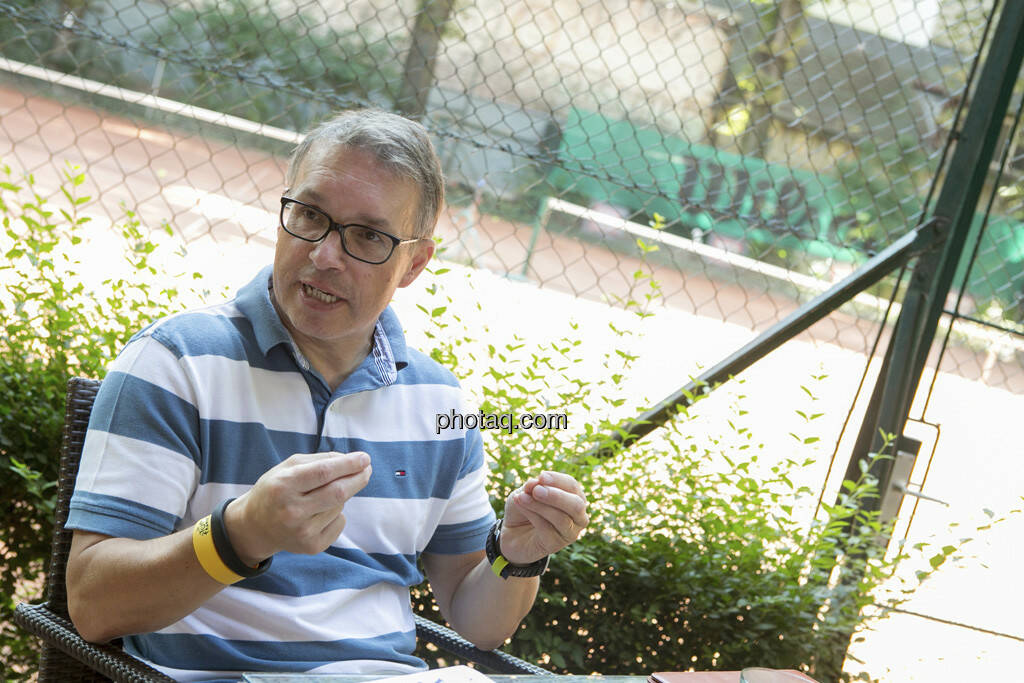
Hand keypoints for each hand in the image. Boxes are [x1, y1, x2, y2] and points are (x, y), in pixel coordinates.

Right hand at [223, 451, 371, 564]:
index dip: (348, 464)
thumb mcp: (287, 468)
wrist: (254, 527)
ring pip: (340, 506)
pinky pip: (339, 522)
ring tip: (321, 495)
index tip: (365, 458)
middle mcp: (292, 511)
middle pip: (338, 492)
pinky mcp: (311, 547)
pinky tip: (318, 514)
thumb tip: (351, 461)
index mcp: (284, 486)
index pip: (323, 472)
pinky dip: (337, 513)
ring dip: (340, 495)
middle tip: (367, 469)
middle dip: (358, 478)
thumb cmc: (275, 490)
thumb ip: (319, 460)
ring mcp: (302, 532)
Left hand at [499, 471, 588, 564]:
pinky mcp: (556, 545)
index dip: (558, 480)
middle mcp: (578, 517)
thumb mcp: (525, 492)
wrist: (513, 533)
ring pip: (561, 518)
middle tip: (537, 490)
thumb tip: (536, 483)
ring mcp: (569, 533)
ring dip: (539, 506)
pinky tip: (519, 504)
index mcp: (575, 498)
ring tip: (521, 497)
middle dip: (556, 496)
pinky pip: (546, 529)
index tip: (541, 476)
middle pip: (576, 505)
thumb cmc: (525, 508)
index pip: (572, 486)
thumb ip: (531, 487)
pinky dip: (531, 514)